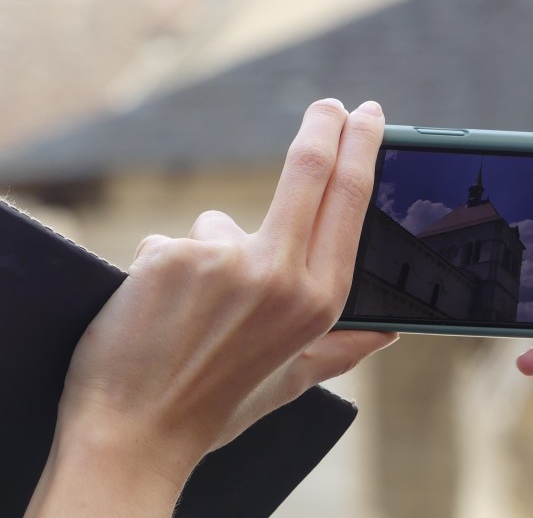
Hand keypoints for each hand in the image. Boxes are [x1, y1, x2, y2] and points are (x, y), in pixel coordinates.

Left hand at [27, 99, 396, 516]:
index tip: (366, 117)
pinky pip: (173, 244)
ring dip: (209, 256)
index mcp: (318, 300)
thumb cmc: (215, 406)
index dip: (360, 147)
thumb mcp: (291, 381)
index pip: (349, 200)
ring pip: (222, 225)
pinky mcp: (169, 256)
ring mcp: (223, 261)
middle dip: (322, 126)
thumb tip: (390, 331)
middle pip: (308, 171)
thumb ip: (343, 349)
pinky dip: (165, 271)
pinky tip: (156, 311)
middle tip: (329, 105)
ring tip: (189, 314)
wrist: (133, 436)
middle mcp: (280, 275)